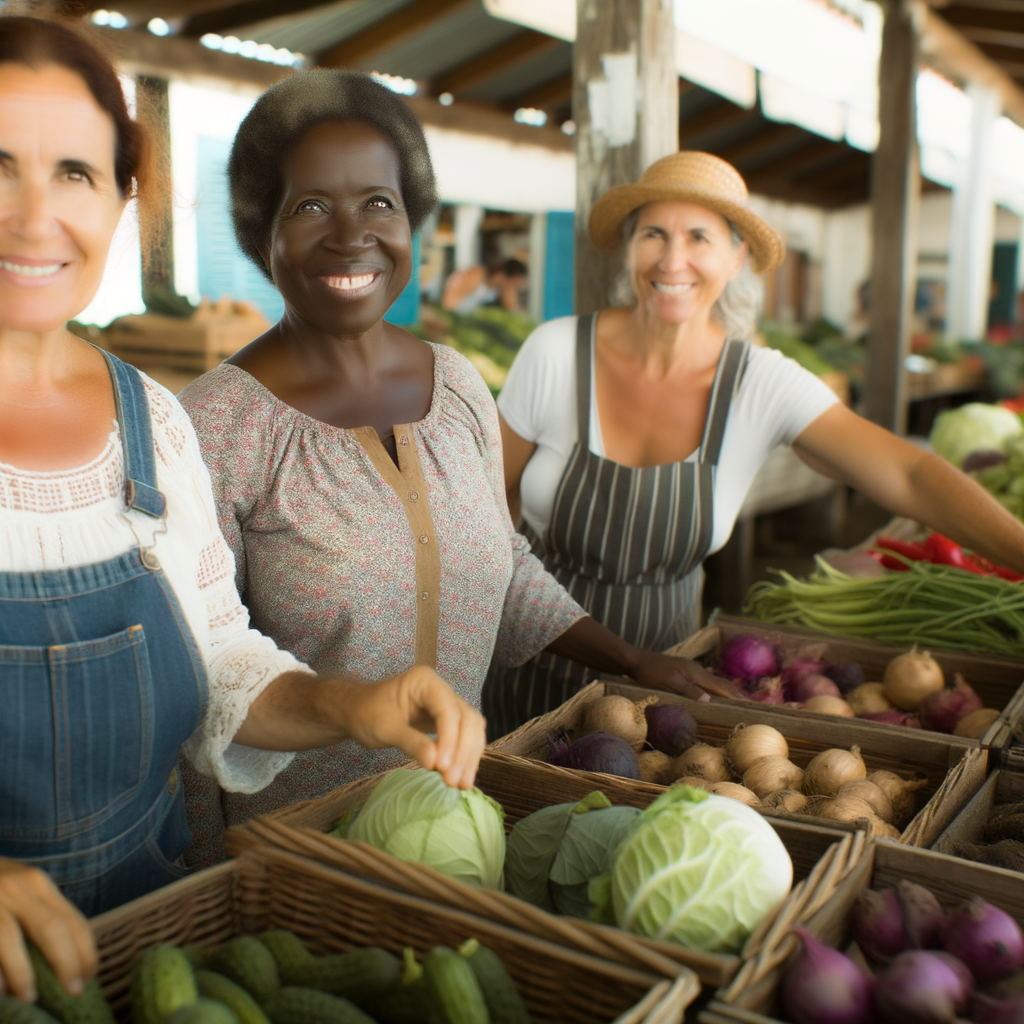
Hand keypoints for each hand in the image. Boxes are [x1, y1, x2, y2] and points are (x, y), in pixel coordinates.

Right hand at [0, 858, 95, 1001]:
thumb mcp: (23, 887)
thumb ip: (42, 912)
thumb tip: (70, 955)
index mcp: (39, 884)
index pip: (72, 919)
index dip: (86, 951)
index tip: (91, 975)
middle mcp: (18, 888)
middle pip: (51, 928)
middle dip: (67, 962)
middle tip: (75, 990)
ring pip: (10, 937)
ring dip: (23, 971)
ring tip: (31, 996)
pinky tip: (0, 988)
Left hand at [340, 667, 485, 789]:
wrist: (357, 712)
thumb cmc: (366, 714)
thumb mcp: (384, 728)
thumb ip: (410, 742)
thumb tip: (435, 764)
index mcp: (425, 681)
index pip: (447, 710)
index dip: (450, 738)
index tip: (443, 767)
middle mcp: (442, 690)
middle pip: (466, 719)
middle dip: (463, 751)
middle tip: (454, 781)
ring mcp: (447, 705)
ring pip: (471, 729)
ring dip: (469, 757)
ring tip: (462, 784)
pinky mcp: (448, 722)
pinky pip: (465, 737)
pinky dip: (465, 756)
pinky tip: (462, 776)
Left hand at [630, 650, 742, 700]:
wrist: (636, 660)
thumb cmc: (650, 672)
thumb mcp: (669, 683)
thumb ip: (689, 690)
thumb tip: (710, 700)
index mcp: (696, 673)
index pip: (722, 687)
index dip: (736, 697)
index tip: (751, 706)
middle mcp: (697, 671)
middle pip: (722, 684)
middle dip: (736, 695)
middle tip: (750, 707)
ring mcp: (691, 671)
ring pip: (714, 682)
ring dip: (727, 693)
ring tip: (737, 703)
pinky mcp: (684, 673)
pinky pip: (706, 683)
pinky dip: (715, 690)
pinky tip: (714, 696)